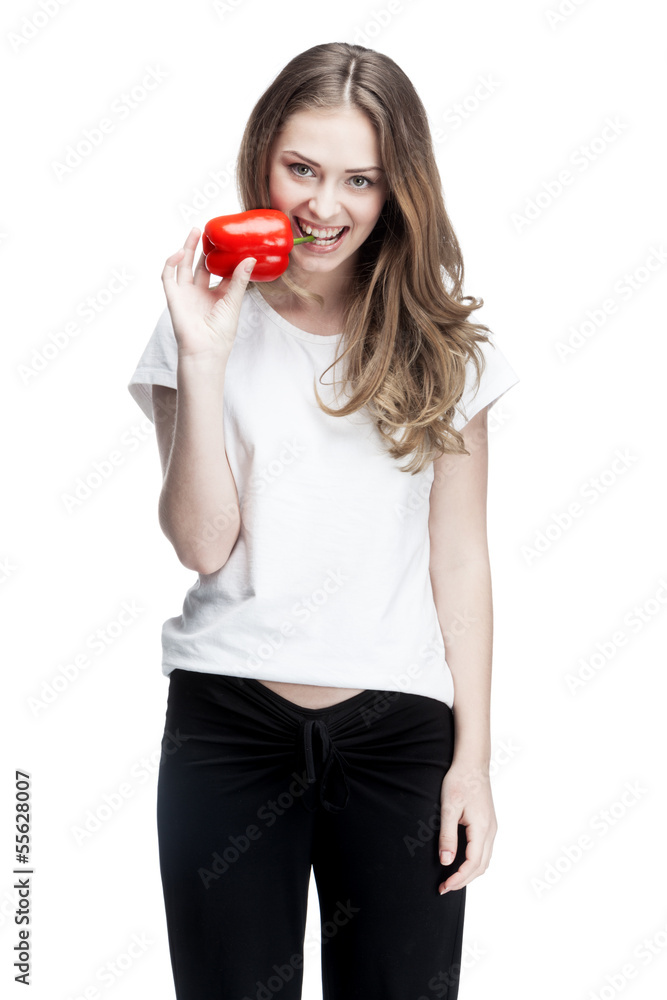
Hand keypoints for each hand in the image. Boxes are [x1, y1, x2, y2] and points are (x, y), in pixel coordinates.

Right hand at [161, 227, 255, 361]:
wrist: (205, 349)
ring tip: (196, 231)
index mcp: (217, 296)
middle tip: (210, 232)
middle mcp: (200, 293)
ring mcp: (186, 294)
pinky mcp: (173, 297)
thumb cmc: (221, 333)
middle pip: (201, 265)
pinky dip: (172, 262)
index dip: (223, 257)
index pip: (220, 271)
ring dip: (188, 248)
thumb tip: (250, 258)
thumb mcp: (234, 302)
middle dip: (204, 248)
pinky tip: (181, 252)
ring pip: (184, 266)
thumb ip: (239, 280)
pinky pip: (168, 276)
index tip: (229, 241)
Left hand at [437, 761, 497, 893]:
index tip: (444, 887)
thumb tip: (446, 861)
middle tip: (444, 888)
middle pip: (481, 867)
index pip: (473, 864)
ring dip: (470, 873)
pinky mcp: (489, 824)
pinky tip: (461, 862)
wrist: (472, 764)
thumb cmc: (459, 781)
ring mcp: (492, 828)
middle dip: (463, 880)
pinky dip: (474, 862)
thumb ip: (447, 836)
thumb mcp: (448, 808)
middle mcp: (491, 831)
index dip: (459, 878)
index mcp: (482, 829)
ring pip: (485, 860)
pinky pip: (484, 851)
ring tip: (451, 879)